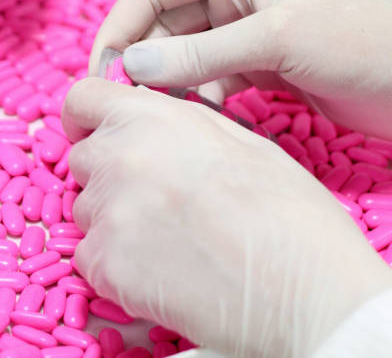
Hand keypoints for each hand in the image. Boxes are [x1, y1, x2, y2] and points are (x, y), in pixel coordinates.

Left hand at [63, 78, 391, 356]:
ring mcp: (107, 214)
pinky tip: (161, 272)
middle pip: (81, 158)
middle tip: (155, 199)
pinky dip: (114, 266)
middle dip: (107, 174)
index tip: (96, 133)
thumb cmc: (290, 215)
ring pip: (85, 211)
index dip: (86, 118)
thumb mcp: (241, 140)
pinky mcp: (105, 267)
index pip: (81, 99)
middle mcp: (119, 157)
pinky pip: (89, 258)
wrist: (310, 292)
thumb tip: (151, 122)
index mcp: (151, 118)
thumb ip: (179, 123)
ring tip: (170, 240)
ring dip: (113, 221)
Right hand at [91, 0, 391, 156]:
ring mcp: (245, 31)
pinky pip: (207, 80)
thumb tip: (133, 66)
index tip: (103, 70)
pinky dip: (197, 99)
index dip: (121, 25)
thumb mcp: (277, 41)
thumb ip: (202, 55)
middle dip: (142, 60)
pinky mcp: (259, 66)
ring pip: (182, 55)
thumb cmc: (366, 42)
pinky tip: (199, 120)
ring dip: (168, 83)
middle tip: (127, 103)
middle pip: (162, 23)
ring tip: (161, 115)